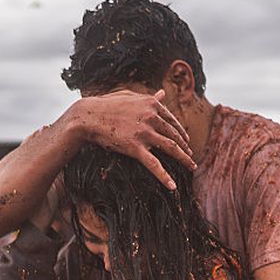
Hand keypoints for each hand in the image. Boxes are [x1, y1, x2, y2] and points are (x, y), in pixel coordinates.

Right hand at [74, 90, 195, 189]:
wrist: (88, 116)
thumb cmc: (106, 105)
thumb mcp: (130, 96)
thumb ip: (149, 97)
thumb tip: (163, 93)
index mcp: (152, 104)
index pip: (172, 120)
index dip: (181, 132)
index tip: (186, 141)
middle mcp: (151, 117)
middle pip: (175, 135)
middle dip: (185, 147)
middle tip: (191, 156)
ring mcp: (144, 132)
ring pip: (171, 148)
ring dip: (184, 159)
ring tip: (192, 167)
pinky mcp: (135, 147)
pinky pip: (154, 165)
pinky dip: (164, 177)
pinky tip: (173, 186)